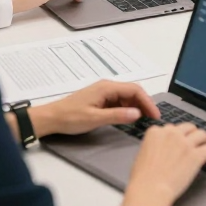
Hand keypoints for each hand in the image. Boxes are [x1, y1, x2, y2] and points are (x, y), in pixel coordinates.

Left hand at [30, 81, 160, 136]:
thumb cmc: (70, 117)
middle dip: (144, 104)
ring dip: (136, 106)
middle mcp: (107, 86)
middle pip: (132, 92)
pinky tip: (129, 118)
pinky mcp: (100, 99)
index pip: (135, 90)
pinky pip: (119, 101)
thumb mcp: (95, 119)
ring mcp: (103, 92)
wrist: (50, 118)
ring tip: (144, 119)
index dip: (147, 102)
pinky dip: (127, 109)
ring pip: (126, 97)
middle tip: (152, 119)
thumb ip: (117, 115)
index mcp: (107, 87)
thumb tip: (137, 113)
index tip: (155, 115)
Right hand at [122, 123, 205, 205]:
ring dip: (205, 142)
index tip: (179, 143)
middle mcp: (171, 134)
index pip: (171, 128)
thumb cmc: (142, 180)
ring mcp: (185, 144)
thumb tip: (162, 150)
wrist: (149, 191)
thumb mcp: (141, 155)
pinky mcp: (195, 155)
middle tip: (195, 144)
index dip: (177, 136)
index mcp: (156, 132)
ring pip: (202, 134)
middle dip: (192, 135)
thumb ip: (154, 146)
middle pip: (189, 127)